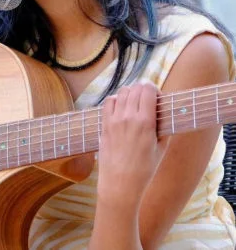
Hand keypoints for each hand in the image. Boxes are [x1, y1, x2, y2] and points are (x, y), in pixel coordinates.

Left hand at [97, 82, 164, 207]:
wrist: (120, 183)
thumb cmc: (144, 170)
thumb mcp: (161, 149)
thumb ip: (164, 128)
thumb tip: (167, 114)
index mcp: (145, 122)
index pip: (148, 89)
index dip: (154, 89)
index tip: (157, 98)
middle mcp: (128, 117)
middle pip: (135, 88)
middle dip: (144, 90)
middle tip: (148, 100)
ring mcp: (114, 119)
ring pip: (122, 92)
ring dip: (130, 93)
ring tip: (135, 103)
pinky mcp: (104, 124)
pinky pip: (109, 101)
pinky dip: (116, 99)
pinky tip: (121, 108)